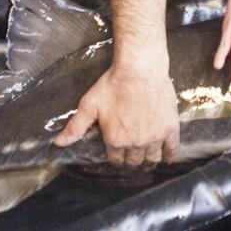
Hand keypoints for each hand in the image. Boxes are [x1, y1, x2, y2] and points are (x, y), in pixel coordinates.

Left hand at [54, 66, 179, 167]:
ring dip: (148, 161)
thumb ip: (75, 127)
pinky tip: (166, 155)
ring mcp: (154, 137)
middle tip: (132, 159)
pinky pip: (171, 149)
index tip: (118, 154)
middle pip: (134, 162)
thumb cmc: (114, 84)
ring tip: (147, 161)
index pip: (115, 160)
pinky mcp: (170, 128)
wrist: (140, 68)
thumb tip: (59, 143)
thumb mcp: (89, 104)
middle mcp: (135, 142)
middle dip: (131, 162)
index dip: (116, 157)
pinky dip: (169, 155)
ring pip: (152, 159)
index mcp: (115, 139)